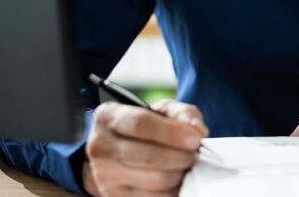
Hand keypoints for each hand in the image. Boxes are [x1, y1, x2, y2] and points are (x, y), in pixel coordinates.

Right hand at [83, 99, 207, 196]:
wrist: (120, 153)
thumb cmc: (145, 128)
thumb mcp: (161, 110)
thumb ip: (182, 113)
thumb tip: (197, 130)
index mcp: (108, 117)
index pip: (140, 124)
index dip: (171, 132)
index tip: (195, 139)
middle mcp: (100, 147)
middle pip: (148, 156)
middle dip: (181, 156)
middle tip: (195, 154)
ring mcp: (105, 176)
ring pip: (155, 180)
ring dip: (179, 174)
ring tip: (186, 165)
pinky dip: (173, 191)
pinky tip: (177, 179)